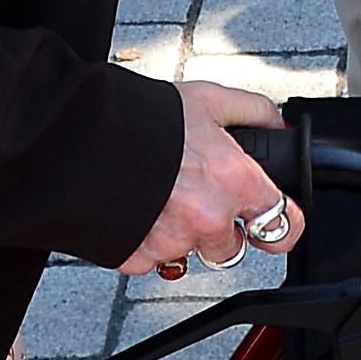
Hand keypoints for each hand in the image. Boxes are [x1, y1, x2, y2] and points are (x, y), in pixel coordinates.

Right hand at [124, 81, 298, 281]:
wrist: (75, 134)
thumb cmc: (140, 116)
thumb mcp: (206, 100)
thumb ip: (251, 113)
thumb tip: (278, 126)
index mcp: (234, 183)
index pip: (284, 227)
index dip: (283, 224)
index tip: (277, 221)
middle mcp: (208, 220)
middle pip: (232, 247)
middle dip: (220, 229)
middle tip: (197, 198)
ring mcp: (172, 243)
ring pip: (189, 253)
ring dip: (181, 233)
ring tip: (159, 197)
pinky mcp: (136, 257)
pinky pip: (151, 259)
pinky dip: (146, 240)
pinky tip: (135, 209)